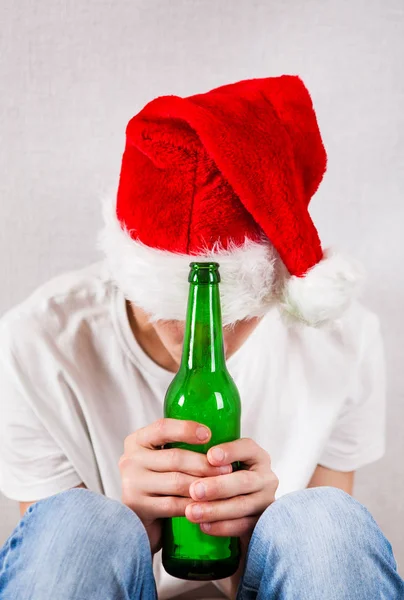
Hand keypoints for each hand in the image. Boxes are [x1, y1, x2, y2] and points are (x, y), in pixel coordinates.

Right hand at [119, 419, 231, 553]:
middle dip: (205, 463)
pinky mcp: (137, 506)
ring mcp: (131, 483)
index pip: (162, 428)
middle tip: (227, 469)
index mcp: (137, 441)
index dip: (186, 429)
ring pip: (177, 481)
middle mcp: (129, 459)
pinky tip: (208, 504)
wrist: (136, 520)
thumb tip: (218, 437)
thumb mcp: (159, 459)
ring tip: (222, 485)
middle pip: (175, 457)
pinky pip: (173, 504)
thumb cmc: (157, 483)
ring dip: (204, 484)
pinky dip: (194, 504)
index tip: (209, 434)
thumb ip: (176, 447)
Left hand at [185, 438, 277, 538]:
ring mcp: (265, 501)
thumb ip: (210, 460)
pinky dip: (221, 527)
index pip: (247, 448)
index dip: (230, 451)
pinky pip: (242, 526)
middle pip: (244, 480)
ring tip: (191, 512)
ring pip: (242, 505)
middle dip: (217, 486)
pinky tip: (203, 526)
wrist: (237, 511)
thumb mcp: (222, 465)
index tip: (210, 456)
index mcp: (257, 457)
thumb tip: (183, 455)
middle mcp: (265, 478)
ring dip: (215, 510)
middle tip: (194, 490)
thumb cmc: (224, 479)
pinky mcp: (260, 523)